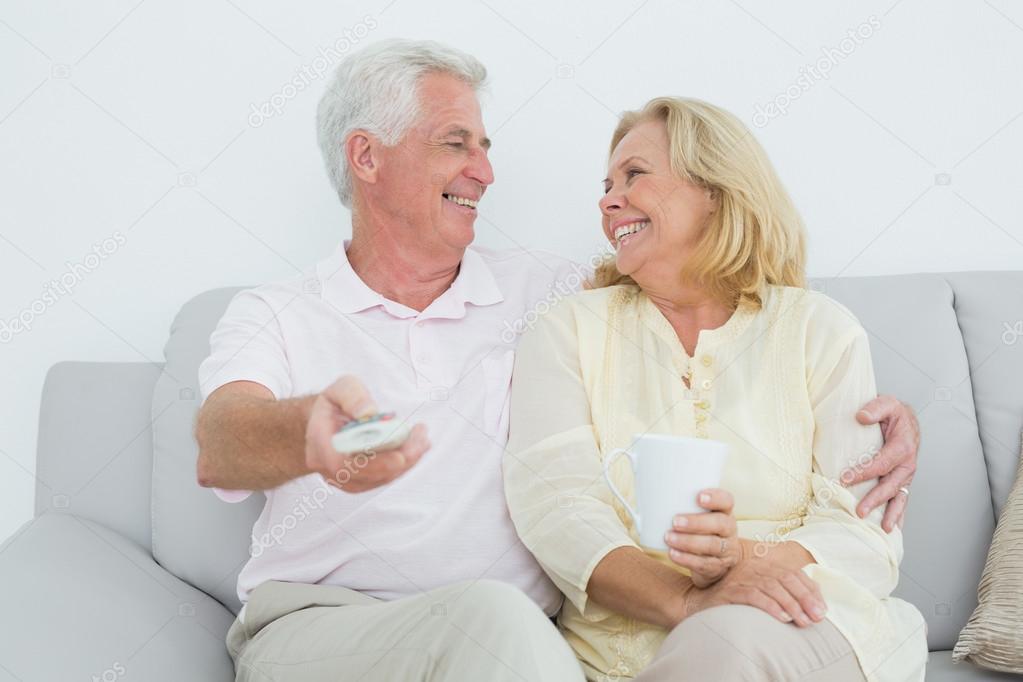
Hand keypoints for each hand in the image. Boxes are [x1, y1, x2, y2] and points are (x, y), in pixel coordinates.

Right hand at [305, 376, 429, 492]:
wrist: (328, 421)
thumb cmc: (335, 405)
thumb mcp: (341, 388)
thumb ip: (353, 396)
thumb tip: (369, 412)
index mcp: (319, 442)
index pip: (341, 463)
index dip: (371, 464)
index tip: (399, 456)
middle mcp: (328, 466)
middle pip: (366, 474)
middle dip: (399, 459)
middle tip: (421, 441)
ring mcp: (344, 477)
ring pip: (378, 478)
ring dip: (406, 461)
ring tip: (422, 439)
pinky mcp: (360, 481)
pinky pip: (383, 477)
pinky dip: (403, 463)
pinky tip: (416, 446)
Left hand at [665, 488, 741, 586]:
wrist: (718, 560)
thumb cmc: (702, 530)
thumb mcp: (700, 515)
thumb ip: (684, 504)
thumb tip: (650, 491)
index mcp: (724, 512)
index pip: (727, 501)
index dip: (715, 498)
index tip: (698, 496)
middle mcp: (728, 530)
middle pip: (720, 524)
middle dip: (696, 522)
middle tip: (675, 521)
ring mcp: (726, 550)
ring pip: (712, 545)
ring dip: (688, 541)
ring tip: (669, 538)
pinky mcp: (717, 567)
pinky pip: (704, 564)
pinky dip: (687, 559)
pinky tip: (673, 553)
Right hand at [686, 558, 826, 627]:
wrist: (700, 603)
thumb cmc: (737, 601)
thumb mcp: (763, 593)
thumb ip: (786, 592)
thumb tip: (816, 603)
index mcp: (764, 565)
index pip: (794, 573)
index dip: (811, 591)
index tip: (822, 611)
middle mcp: (753, 567)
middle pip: (786, 578)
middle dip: (805, 599)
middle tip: (816, 618)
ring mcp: (741, 577)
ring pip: (772, 586)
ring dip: (791, 604)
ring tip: (802, 621)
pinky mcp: (730, 590)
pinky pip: (754, 596)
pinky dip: (770, 606)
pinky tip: (782, 618)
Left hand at [842, 394, 918, 531]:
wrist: (906, 419)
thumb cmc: (894, 413)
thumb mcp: (887, 404)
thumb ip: (875, 408)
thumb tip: (861, 416)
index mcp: (903, 446)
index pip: (881, 463)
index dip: (863, 472)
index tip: (844, 479)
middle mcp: (908, 464)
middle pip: (890, 485)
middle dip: (875, 499)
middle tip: (859, 511)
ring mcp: (906, 474)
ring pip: (899, 496)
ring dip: (891, 513)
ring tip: (884, 529)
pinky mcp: (902, 480)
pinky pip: (901, 498)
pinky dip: (898, 513)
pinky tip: (893, 527)